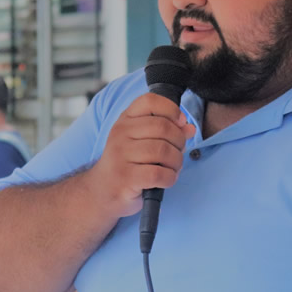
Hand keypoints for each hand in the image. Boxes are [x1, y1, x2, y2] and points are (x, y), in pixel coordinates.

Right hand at [87, 93, 195, 217]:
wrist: (102, 191)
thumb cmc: (128, 164)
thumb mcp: (142, 142)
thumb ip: (167, 132)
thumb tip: (189, 127)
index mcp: (125, 120)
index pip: (150, 101)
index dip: (172, 109)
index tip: (180, 123)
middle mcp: (120, 133)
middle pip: (163, 127)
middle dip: (179, 142)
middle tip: (177, 154)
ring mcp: (121, 154)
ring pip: (164, 151)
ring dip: (176, 162)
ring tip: (171, 168)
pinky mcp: (126, 177)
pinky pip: (159, 173)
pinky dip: (170, 178)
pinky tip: (165, 180)